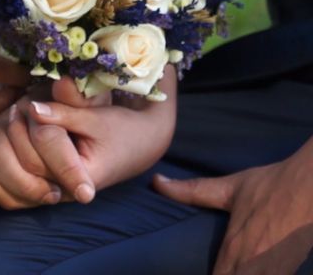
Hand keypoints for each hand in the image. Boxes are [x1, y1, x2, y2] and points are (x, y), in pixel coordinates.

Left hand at [0, 66, 176, 207]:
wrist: (138, 145)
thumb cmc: (122, 130)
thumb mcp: (98, 117)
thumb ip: (67, 112)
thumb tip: (34, 104)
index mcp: (81, 176)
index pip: (41, 166)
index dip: (5, 156)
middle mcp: (63, 188)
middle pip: (18, 188)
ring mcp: (53, 188)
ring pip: (11, 196)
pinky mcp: (45, 183)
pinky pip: (11, 194)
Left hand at [153, 137, 312, 274]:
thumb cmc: (271, 185)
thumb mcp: (228, 188)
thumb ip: (190, 191)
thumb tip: (156, 182)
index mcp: (235, 250)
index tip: (190, 272)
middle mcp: (255, 266)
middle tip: (217, 267)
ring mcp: (276, 271)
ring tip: (230, 267)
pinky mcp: (291, 269)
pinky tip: (252, 268)